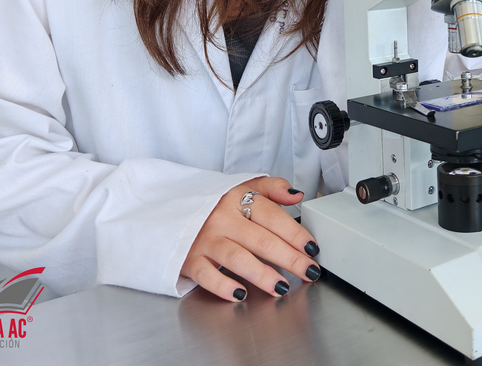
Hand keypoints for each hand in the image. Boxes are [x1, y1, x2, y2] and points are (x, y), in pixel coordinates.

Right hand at [181, 177, 319, 300]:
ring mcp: (205, 240)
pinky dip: (223, 286)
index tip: (312, 248)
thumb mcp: (242, 187)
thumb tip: (296, 194)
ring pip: (237, 258)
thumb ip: (271, 188)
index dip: (295, 233)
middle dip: (289, 258)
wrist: (169, 210)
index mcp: (237, 199)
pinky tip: (240, 294)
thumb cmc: (213, 204)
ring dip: (262, 274)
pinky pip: (207, 275)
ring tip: (281, 287)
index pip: (272, 216)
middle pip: (261, 240)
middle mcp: (222, 219)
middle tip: (309, 272)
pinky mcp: (190, 260)